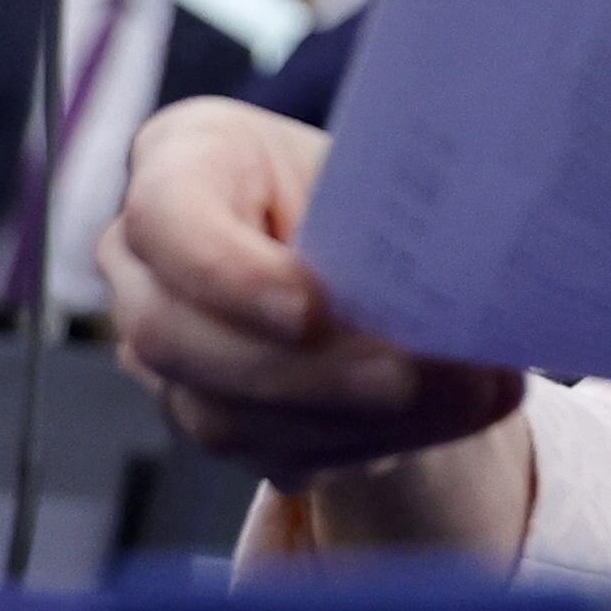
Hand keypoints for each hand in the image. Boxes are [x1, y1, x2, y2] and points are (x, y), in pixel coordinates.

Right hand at [104, 102, 529, 541]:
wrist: (371, 233)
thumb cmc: (369, 177)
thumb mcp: (380, 162)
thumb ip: (393, 203)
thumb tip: (464, 265)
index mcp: (183, 162)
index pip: (166, 217)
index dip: (227, 274)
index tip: (309, 308)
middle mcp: (147, 262)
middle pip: (175, 335)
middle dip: (301, 370)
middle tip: (403, 378)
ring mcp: (167, 346)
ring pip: (219, 412)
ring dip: (345, 420)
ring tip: (455, 400)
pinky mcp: (212, 413)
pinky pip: (269, 449)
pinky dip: (365, 442)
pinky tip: (443, 419)